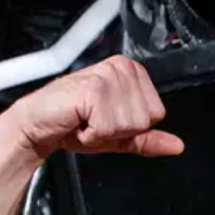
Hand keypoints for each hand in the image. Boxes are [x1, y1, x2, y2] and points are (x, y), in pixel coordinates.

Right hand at [0, 56, 182, 159]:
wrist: (36, 125)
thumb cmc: (72, 124)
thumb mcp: (118, 135)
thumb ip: (148, 139)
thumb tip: (177, 146)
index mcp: (132, 72)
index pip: (157, 114)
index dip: (130, 126)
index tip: (106, 118)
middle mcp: (123, 67)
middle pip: (146, 119)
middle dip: (118, 130)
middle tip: (93, 120)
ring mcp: (109, 76)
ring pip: (130, 124)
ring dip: (103, 132)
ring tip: (84, 120)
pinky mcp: (95, 88)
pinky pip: (110, 127)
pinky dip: (92, 134)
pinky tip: (77, 120)